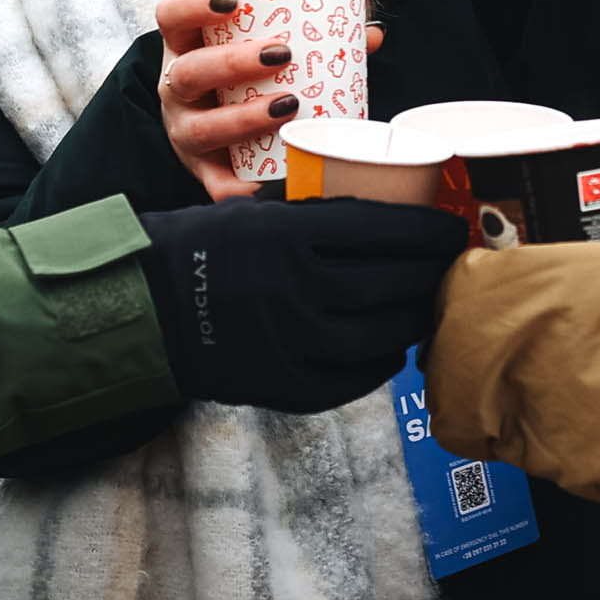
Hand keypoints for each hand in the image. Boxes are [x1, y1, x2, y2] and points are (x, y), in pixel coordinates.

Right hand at [133, 196, 466, 411]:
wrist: (145, 307)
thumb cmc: (204, 249)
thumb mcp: (256, 214)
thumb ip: (316, 218)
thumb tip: (388, 217)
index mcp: (287, 235)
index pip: (383, 229)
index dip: (429, 232)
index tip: (454, 230)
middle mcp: (293, 289)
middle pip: (391, 282)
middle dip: (432, 273)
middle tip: (451, 266)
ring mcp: (290, 342)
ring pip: (381, 334)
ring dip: (413, 318)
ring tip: (425, 305)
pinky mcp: (284, 385)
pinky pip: (354, 377)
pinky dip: (381, 360)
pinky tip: (390, 344)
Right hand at [150, 0, 384, 203]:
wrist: (222, 120)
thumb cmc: (248, 71)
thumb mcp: (264, 42)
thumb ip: (313, 32)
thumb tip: (370, 34)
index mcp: (186, 45)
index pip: (171, 15)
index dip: (193, 5)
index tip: (234, 1)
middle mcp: (176, 87)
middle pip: (189, 72)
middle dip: (233, 63)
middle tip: (281, 54)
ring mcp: (185, 130)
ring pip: (201, 127)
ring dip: (243, 118)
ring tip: (288, 106)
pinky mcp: (204, 169)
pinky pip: (217, 183)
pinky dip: (240, 187)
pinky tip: (267, 183)